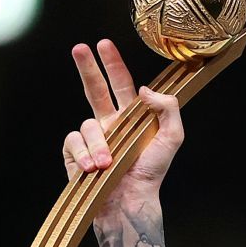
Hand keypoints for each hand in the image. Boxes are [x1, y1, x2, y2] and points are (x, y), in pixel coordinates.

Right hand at [62, 38, 184, 207]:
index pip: (121, 85)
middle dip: (87, 67)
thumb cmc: (151, 173)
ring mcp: (91, 139)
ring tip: (107, 164)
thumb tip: (145, 89)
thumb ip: (167, 109)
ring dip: (98, 144)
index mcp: (131, 118)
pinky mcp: (75, 154)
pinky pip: (74, 142)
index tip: (104, 44)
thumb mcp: (171, 138)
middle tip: (80, 48)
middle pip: (94, 89)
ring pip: (87, 124)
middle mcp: (109, 124)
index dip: (113, 64)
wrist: (130, 202)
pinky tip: (92, 169)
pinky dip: (83, 154)